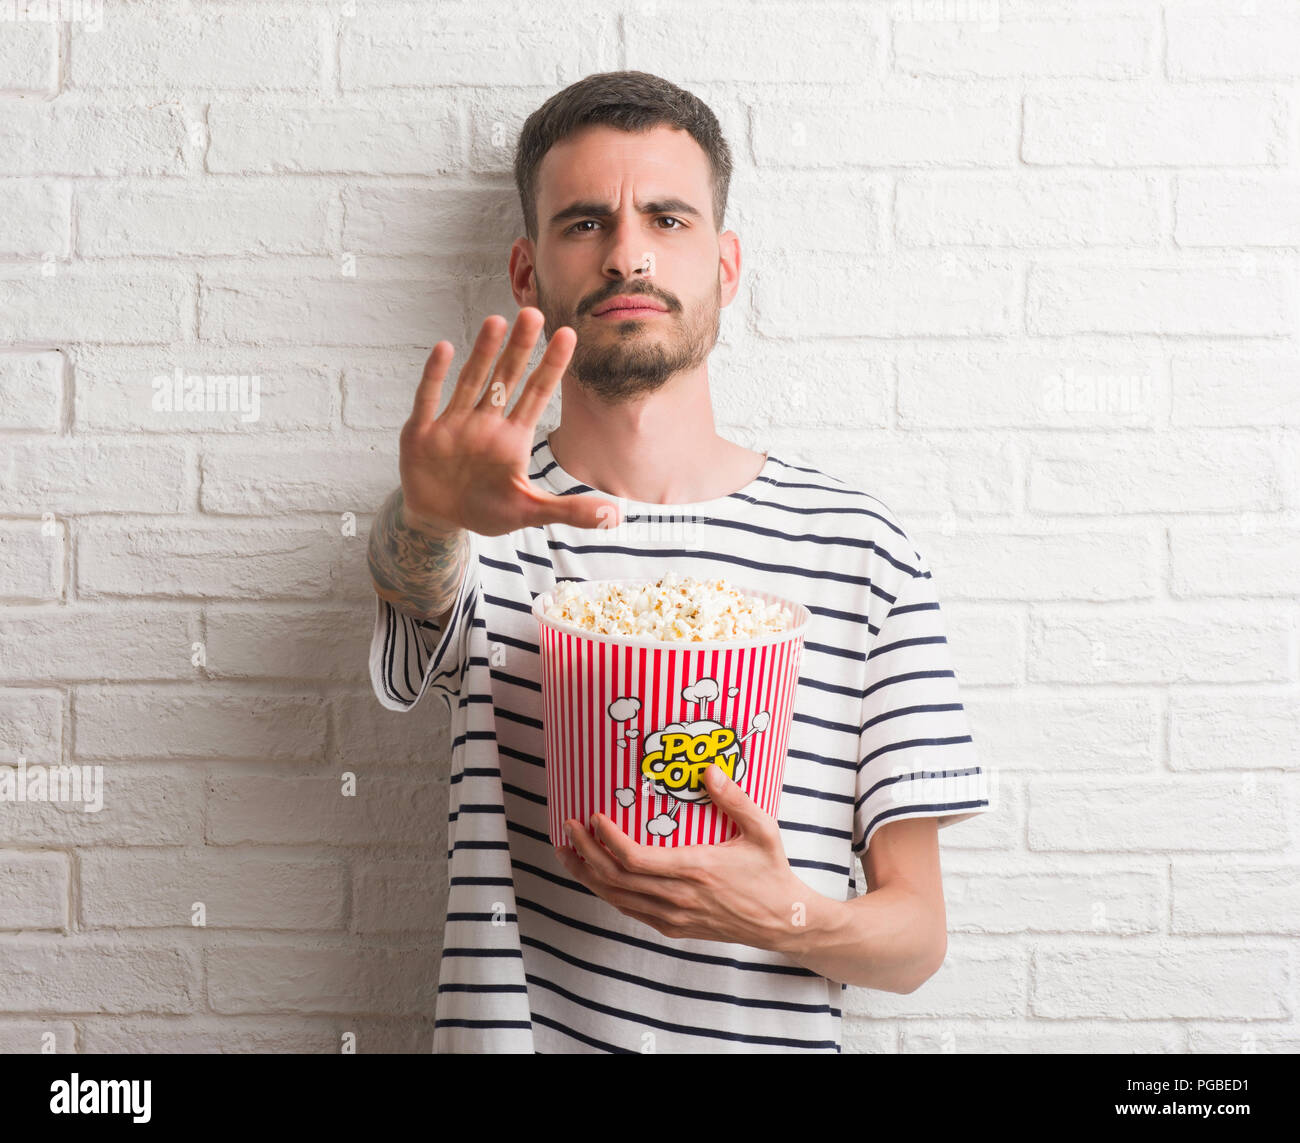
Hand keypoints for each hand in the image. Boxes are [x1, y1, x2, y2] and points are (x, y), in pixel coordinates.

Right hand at [399, 308, 620, 536]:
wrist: (438, 520)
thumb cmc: (485, 510)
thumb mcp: (529, 512)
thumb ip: (569, 511)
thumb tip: (616, 517)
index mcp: (512, 437)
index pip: (537, 394)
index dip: (551, 366)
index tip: (568, 334)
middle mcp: (485, 422)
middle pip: (506, 378)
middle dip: (520, 348)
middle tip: (534, 312)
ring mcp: (454, 424)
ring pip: (471, 381)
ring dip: (483, 353)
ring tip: (497, 321)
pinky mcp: (422, 433)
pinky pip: (429, 400)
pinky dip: (435, 376)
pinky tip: (445, 348)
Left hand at [555, 763, 807, 950]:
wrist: (782, 922)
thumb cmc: (770, 872)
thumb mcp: (762, 830)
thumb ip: (735, 799)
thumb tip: (709, 769)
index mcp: (695, 869)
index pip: (634, 859)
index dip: (606, 839)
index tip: (593, 816)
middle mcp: (678, 897)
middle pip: (614, 879)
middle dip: (584, 852)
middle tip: (567, 828)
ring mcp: (673, 916)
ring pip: (616, 898)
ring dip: (586, 875)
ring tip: (567, 851)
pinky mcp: (673, 927)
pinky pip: (629, 910)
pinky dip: (607, 892)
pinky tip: (596, 875)